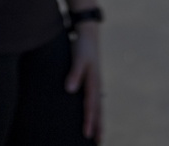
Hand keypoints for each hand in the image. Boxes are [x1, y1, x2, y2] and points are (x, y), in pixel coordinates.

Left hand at [66, 25, 103, 141]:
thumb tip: (69, 89)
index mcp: (94, 81)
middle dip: (98, 126)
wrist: (88, 34)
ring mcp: (96, 84)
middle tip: (97, 143)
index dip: (89, 120)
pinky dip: (95, 112)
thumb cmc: (82, 46)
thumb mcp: (79, 57)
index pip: (91, 105)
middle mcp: (97, 85)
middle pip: (99, 110)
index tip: (87, 135)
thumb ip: (74, 73)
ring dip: (99, 122)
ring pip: (99, 107)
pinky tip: (93, 119)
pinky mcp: (92, 82)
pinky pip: (95, 101)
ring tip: (98, 137)